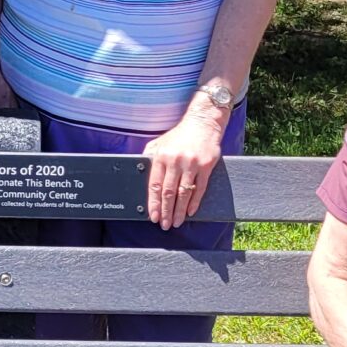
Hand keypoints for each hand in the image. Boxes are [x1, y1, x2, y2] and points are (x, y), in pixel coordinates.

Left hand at [140, 107, 227, 229]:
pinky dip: (194, 202)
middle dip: (165, 211)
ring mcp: (191, 164)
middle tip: (164, 224)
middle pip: (168, 192)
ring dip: (179, 210)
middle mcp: (175, 160)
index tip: (153, 216)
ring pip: (184, 193)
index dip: (153, 203)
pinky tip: (190, 212)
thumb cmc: (181, 134)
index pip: (155, 185)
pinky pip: (200, 188)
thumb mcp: (160, 142)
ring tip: (176, 222)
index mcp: (161, 156)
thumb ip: (150, 156)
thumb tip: (140, 171)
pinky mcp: (206, 166)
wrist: (203, 122)